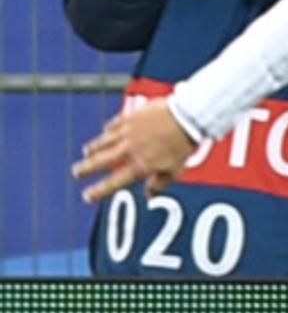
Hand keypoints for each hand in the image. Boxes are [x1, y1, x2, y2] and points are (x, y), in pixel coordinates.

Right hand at [72, 100, 197, 203]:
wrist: (186, 117)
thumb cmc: (184, 143)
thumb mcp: (175, 168)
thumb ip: (160, 182)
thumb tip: (149, 196)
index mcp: (141, 165)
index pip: (115, 182)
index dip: (99, 190)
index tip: (87, 196)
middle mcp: (130, 149)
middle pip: (102, 161)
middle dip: (87, 167)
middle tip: (76, 172)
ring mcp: (128, 132)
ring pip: (104, 142)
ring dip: (94, 148)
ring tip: (87, 151)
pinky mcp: (130, 116)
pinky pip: (114, 124)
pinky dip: (108, 129)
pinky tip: (104, 130)